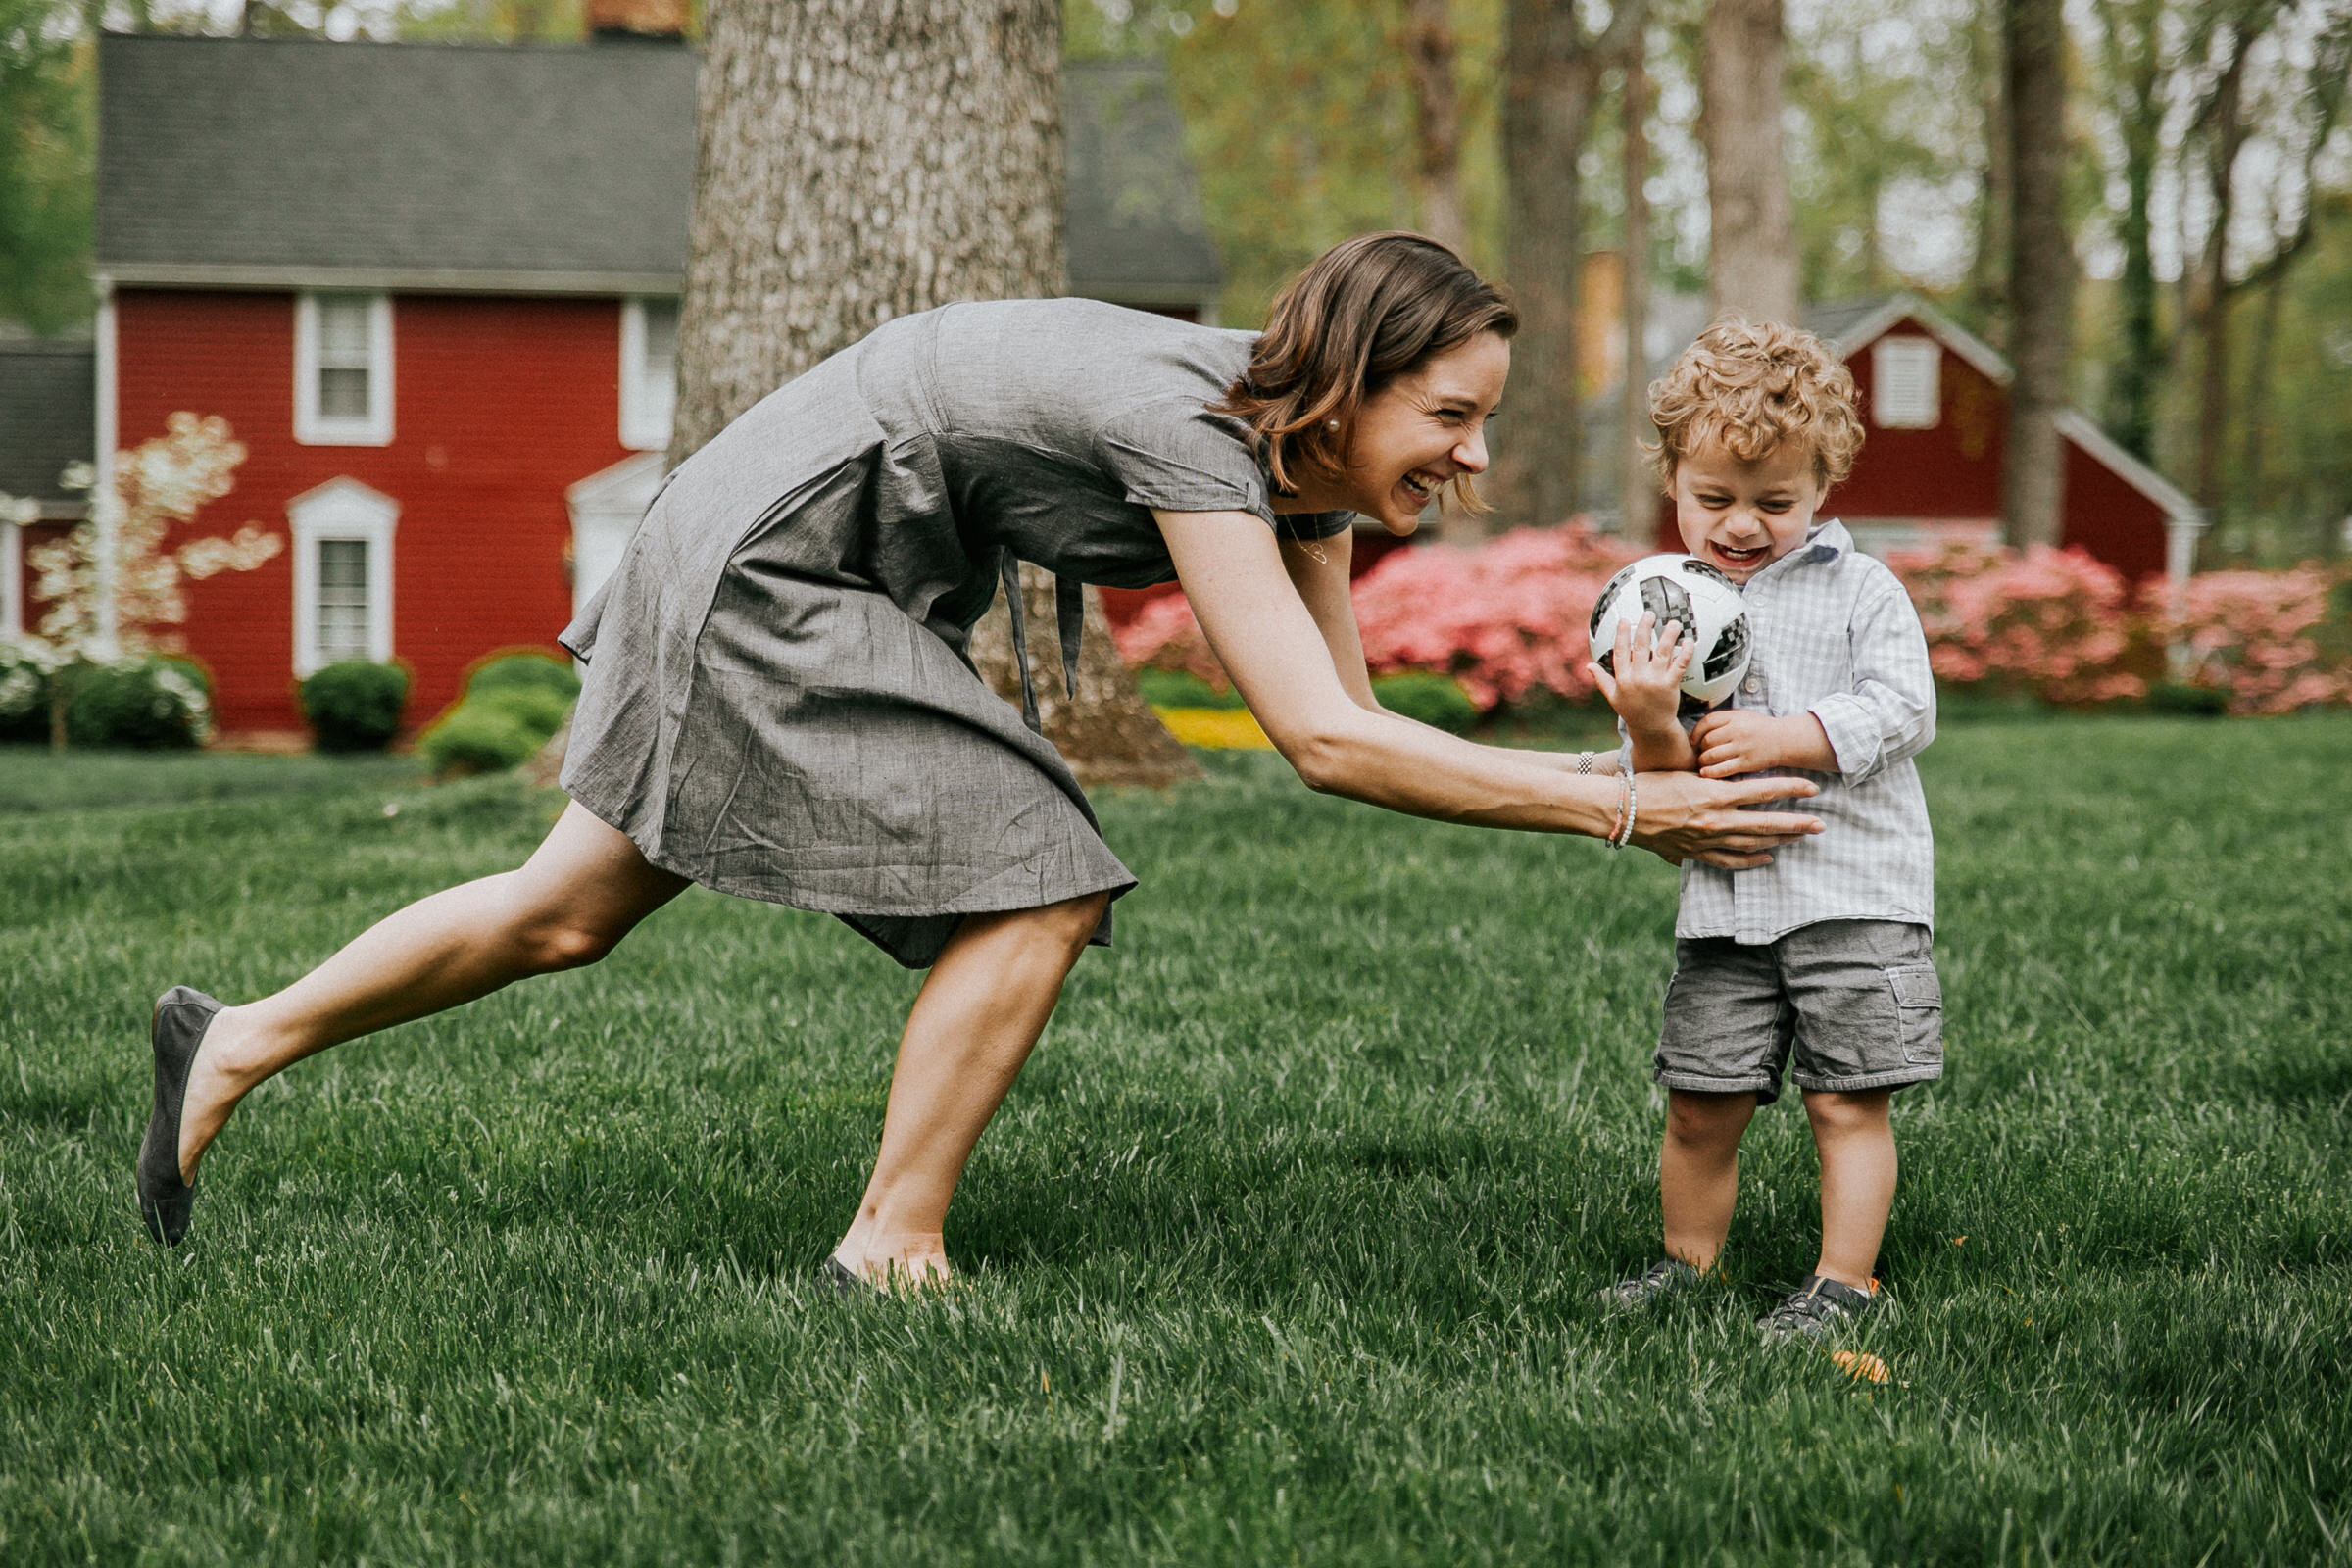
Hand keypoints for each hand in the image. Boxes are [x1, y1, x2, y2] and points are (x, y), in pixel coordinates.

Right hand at [1587, 610, 1690, 737]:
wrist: (1651, 728)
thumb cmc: (1632, 711)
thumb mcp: (1613, 697)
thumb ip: (1602, 679)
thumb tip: (1588, 666)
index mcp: (1622, 678)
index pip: (1620, 652)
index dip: (1621, 635)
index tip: (1624, 620)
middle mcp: (1637, 678)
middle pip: (1640, 647)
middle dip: (1644, 628)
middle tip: (1650, 614)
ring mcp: (1654, 681)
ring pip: (1661, 653)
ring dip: (1668, 636)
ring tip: (1674, 623)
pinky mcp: (1670, 686)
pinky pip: (1678, 666)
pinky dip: (1684, 653)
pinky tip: (1688, 642)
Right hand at [1628, 771, 1823, 869]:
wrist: (1621, 810)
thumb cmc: (1650, 784)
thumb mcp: (1685, 775)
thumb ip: (1713, 781)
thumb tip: (1736, 782)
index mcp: (1715, 794)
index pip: (1763, 791)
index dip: (1790, 789)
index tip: (1811, 788)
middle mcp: (1716, 819)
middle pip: (1766, 822)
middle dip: (1797, 823)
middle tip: (1820, 824)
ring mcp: (1708, 839)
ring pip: (1753, 843)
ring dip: (1779, 841)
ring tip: (1800, 838)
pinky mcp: (1696, 853)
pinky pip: (1730, 861)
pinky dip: (1751, 861)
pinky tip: (1767, 858)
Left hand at [1689, 710, 1836, 777]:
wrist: (1784, 740)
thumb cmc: (1760, 728)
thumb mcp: (1742, 716)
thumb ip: (1722, 720)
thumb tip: (1699, 729)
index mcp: (1735, 717)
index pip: (1707, 722)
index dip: (1696, 732)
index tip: (1693, 740)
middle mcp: (1738, 731)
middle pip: (1707, 740)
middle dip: (1700, 748)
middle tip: (1701, 752)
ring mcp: (1742, 748)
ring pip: (1712, 755)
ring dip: (1703, 760)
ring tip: (1703, 762)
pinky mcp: (1746, 763)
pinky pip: (1723, 769)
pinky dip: (1711, 772)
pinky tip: (1705, 773)